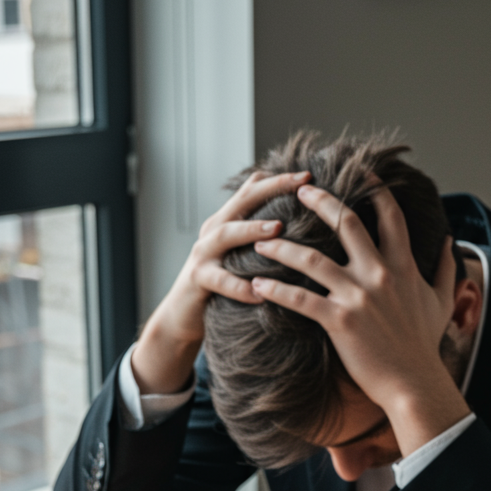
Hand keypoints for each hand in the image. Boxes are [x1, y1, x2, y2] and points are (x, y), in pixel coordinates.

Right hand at [131, 169, 311, 394]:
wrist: (182, 316)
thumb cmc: (219, 287)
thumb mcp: (237, 254)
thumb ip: (254, 232)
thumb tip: (286, 220)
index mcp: (227, 221)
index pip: (253, 190)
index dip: (280, 180)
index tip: (308, 174)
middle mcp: (214, 231)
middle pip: (243, 201)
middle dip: (272, 189)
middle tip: (301, 183)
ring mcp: (203, 254)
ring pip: (227, 235)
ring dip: (252, 229)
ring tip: (278, 229)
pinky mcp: (198, 280)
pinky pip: (220, 281)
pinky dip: (239, 287)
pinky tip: (259, 293)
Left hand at [251, 183, 469, 455]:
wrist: (414, 383)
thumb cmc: (424, 345)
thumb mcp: (441, 301)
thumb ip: (445, 268)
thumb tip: (451, 242)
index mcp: (403, 265)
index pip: (389, 216)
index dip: (375, 189)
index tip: (361, 172)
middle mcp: (379, 273)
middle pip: (345, 222)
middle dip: (319, 201)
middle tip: (299, 191)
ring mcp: (357, 296)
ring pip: (312, 259)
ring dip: (283, 247)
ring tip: (263, 242)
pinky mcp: (339, 321)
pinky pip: (300, 299)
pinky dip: (277, 291)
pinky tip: (258, 286)